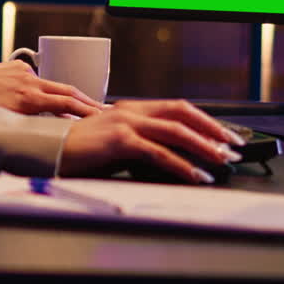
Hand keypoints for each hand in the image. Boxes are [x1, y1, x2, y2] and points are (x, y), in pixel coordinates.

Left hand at [0, 61, 103, 117]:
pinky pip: (37, 78)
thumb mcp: (8, 123)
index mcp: (29, 100)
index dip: (86, 111)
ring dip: (68, 95)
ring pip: (54, 85)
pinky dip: (43, 88)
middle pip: (67, 91)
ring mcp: (25, 73)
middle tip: (102, 110)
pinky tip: (41, 95)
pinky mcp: (19, 66)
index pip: (66, 104)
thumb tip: (54, 130)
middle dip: (87, 101)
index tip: (100, 116)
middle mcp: (30, 84)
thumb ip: (33, 125)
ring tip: (81, 106)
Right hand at [58, 99, 245, 183]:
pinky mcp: (119, 140)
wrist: (49, 151)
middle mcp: (131, 110)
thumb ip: (143, 145)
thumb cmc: (81, 151)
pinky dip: (181, 165)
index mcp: (132, 109)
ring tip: (222, 161)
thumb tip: (175, 159)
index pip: (177, 108)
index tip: (224, 135)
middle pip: (182, 113)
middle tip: (233, 147)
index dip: (204, 120)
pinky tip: (195, 175)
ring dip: (203, 147)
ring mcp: (125, 123)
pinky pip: (158, 152)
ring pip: (175, 130)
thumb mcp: (117, 145)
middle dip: (212, 129)